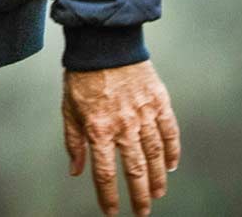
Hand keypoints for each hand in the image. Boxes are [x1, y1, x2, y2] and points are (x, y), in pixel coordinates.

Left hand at [63, 60, 181, 216]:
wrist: (103, 42)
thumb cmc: (82, 76)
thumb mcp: (69, 108)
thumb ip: (74, 141)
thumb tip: (76, 171)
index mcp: (98, 128)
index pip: (104, 173)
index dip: (109, 196)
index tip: (112, 212)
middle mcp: (123, 125)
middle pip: (135, 170)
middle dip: (139, 196)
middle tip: (142, 212)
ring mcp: (144, 114)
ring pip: (155, 156)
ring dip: (158, 179)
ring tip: (158, 194)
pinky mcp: (159, 102)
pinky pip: (170, 132)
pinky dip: (173, 151)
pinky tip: (172, 165)